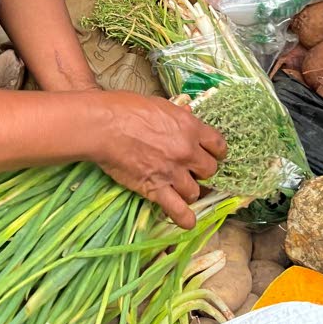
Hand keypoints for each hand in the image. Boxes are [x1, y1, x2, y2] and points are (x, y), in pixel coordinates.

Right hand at [88, 92, 225, 229]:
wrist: (104, 126)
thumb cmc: (126, 108)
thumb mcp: (159, 104)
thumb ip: (177, 114)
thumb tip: (188, 113)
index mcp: (190, 127)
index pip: (218, 145)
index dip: (216, 151)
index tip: (211, 154)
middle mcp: (187, 151)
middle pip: (210, 170)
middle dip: (202, 171)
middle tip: (191, 170)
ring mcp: (172, 172)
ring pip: (195, 191)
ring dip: (189, 190)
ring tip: (179, 187)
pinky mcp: (156, 189)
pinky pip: (178, 211)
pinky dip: (184, 218)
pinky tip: (186, 220)